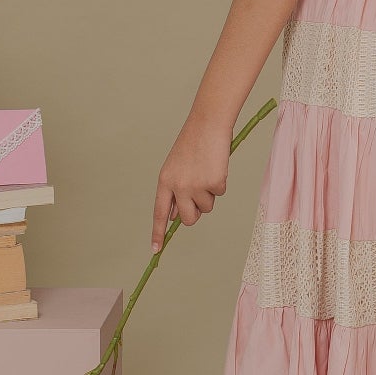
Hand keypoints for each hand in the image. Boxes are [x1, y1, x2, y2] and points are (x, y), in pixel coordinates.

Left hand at [151, 113, 232, 250]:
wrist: (207, 125)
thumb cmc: (192, 144)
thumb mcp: (175, 168)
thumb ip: (173, 191)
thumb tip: (174, 216)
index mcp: (164, 182)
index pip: (159, 213)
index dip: (158, 232)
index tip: (156, 250)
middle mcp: (178, 187)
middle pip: (188, 218)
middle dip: (195, 213)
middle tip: (199, 195)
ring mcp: (196, 186)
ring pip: (206, 208)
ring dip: (209, 194)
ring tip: (206, 171)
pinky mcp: (214, 183)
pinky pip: (219, 194)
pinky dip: (220, 183)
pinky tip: (215, 166)